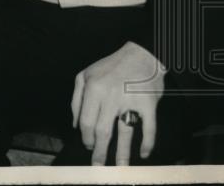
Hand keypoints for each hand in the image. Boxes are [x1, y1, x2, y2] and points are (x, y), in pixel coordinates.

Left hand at [71, 41, 164, 164]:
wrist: (141, 55)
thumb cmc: (111, 66)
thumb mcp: (85, 75)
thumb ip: (76, 99)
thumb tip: (74, 125)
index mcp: (93, 89)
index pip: (86, 122)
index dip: (86, 137)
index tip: (88, 146)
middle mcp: (110, 96)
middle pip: (102, 131)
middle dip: (99, 151)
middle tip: (98, 165)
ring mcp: (130, 101)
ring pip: (124, 133)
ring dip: (122, 154)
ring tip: (120, 168)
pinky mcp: (148, 104)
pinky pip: (148, 128)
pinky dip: (147, 143)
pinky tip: (144, 154)